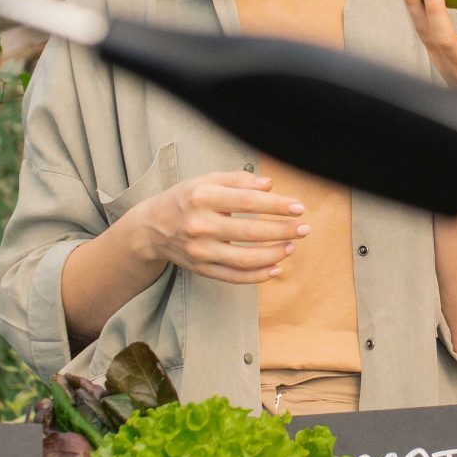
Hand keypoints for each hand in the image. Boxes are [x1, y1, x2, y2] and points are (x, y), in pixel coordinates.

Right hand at [122, 172, 307, 283]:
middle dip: (282, 231)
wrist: (152, 227)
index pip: (247, 202)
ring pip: (244, 258)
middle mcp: (199, 225)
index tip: (298, 208)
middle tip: (304, 228)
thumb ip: (238, 180)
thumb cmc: (185, 199)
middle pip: (249, 232)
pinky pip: (233, 276)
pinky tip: (276, 268)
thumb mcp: (206, 181)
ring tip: (292, 246)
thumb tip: (269, 185)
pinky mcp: (200, 269)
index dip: (276, 205)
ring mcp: (199, 250)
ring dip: (273, 254)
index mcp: (201, 197)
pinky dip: (257, 276)